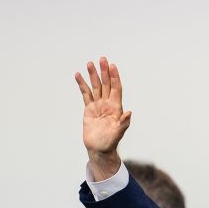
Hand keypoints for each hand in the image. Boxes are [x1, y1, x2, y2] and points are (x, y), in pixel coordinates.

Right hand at [74, 56, 129, 179]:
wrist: (99, 148)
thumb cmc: (110, 142)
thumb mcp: (118, 133)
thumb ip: (124, 123)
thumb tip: (129, 113)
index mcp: (116, 107)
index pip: (116, 88)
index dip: (115, 77)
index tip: (112, 66)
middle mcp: (107, 103)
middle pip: (106, 84)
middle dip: (104, 72)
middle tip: (102, 59)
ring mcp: (98, 105)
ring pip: (95, 87)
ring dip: (93, 76)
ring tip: (89, 63)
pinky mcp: (89, 109)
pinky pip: (85, 94)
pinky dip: (82, 85)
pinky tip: (78, 76)